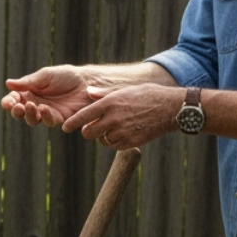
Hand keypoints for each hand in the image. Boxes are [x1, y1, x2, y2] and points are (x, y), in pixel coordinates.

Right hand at [2, 66, 96, 125]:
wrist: (87, 82)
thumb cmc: (65, 76)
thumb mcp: (45, 75)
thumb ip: (28, 82)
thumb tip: (7, 83)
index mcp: (29, 92)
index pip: (14, 100)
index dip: (8, 102)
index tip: (8, 103)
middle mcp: (35, 104)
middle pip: (20, 113)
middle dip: (16, 111)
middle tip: (18, 107)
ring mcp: (46, 112)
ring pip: (32, 120)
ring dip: (29, 115)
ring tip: (31, 106)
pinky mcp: (59, 118)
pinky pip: (49, 121)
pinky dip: (45, 117)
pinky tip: (44, 109)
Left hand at [62, 83, 184, 148]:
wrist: (171, 109)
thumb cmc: (148, 96)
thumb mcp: (125, 90)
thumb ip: (104, 95)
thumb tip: (88, 93)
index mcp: (109, 103)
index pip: (83, 116)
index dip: (72, 123)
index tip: (65, 127)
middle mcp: (112, 118)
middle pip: (88, 132)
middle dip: (89, 131)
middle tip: (94, 127)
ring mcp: (121, 131)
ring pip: (102, 140)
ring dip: (104, 136)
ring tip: (115, 127)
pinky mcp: (130, 142)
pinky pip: (114, 146)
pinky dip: (115, 142)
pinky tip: (124, 133)